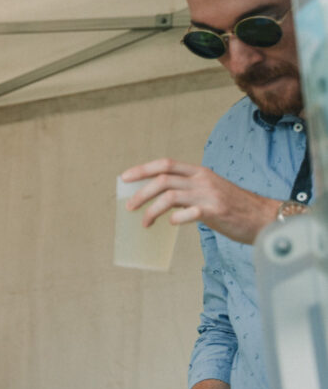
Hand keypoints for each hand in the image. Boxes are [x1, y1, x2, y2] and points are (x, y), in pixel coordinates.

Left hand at [121, 159, 278, 244]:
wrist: (263, 217)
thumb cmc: (233, 206)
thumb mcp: (209, 190)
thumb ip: (187, 190)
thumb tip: (159, 198)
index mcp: (199, 173)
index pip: (166, 164)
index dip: (142, 169)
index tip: (124, 178)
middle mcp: (202, 180)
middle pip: (163, 180)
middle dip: (140, 193)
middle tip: (129, 207)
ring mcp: (209, 195)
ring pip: (170, 196)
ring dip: (151, 210)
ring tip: (144, 223)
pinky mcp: (216, 212)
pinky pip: (190, 213)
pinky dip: (176, 218)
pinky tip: (170, 224)